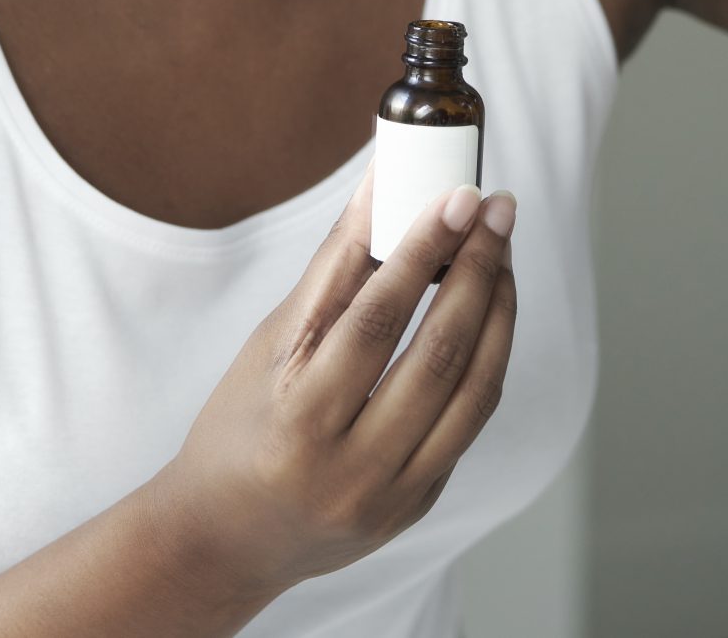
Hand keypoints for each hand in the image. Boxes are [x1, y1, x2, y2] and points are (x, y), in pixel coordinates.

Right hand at [150, 168, 519, 598]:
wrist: (226, 539)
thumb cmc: (239, 427)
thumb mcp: (269, 347)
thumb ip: (334, 272)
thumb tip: (382, 188)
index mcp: (298, 422)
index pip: (374, 323)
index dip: (423, 253)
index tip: (457, 196)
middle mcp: (350, 469)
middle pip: (437, 356)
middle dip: (477, 270)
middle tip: (496, 208)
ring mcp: (392, 496)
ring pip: (472, 390)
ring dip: (497, 310)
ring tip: (502, 251)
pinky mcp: (419, 504)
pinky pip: (471, 422)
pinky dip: (488, 357)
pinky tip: (490, 310)